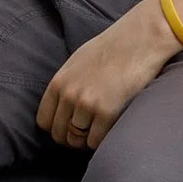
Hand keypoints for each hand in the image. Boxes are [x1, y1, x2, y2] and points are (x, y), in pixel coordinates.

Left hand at [37, 0, 181, 150]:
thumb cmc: (112, 49)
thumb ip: (67, 84)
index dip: (56, 129)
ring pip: (77, 140)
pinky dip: (101, 141)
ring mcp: (86, 104)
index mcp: (59, 81)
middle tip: (86, 133)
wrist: (139, 39)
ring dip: (87, 140)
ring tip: (99, 129)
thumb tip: (62, 108)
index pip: (43, 121)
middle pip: (59, 134)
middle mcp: (69, 94)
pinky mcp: (106, 112)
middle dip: (71, 138)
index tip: (68, 129)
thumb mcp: (78, 62)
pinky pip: (96, 142)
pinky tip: (109, 129)